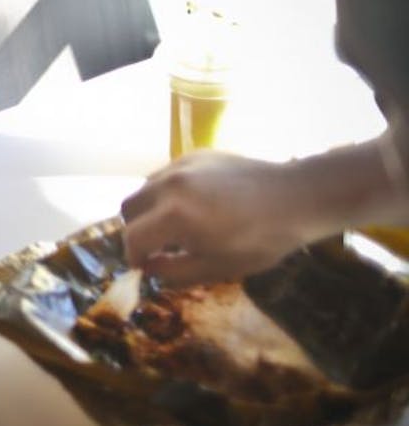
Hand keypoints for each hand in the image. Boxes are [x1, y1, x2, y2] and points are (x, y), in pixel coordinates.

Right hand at [121, 150, 310, 285]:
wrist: (297, 198)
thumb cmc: (260, 241)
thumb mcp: (216, 268)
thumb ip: (173, 271)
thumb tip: (148, 267)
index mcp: (174, 216)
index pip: (132, 238)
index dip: (133, 257)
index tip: (145, 267)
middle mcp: (169, 185)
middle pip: (129, 208)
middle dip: (136, 229)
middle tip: (157, 245)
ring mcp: (181, 165)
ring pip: (144, 187)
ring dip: (149, 208)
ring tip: (174, 223)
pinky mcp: (195, 155)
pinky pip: (165, 174)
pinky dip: (167, 191)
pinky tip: (192, 203)